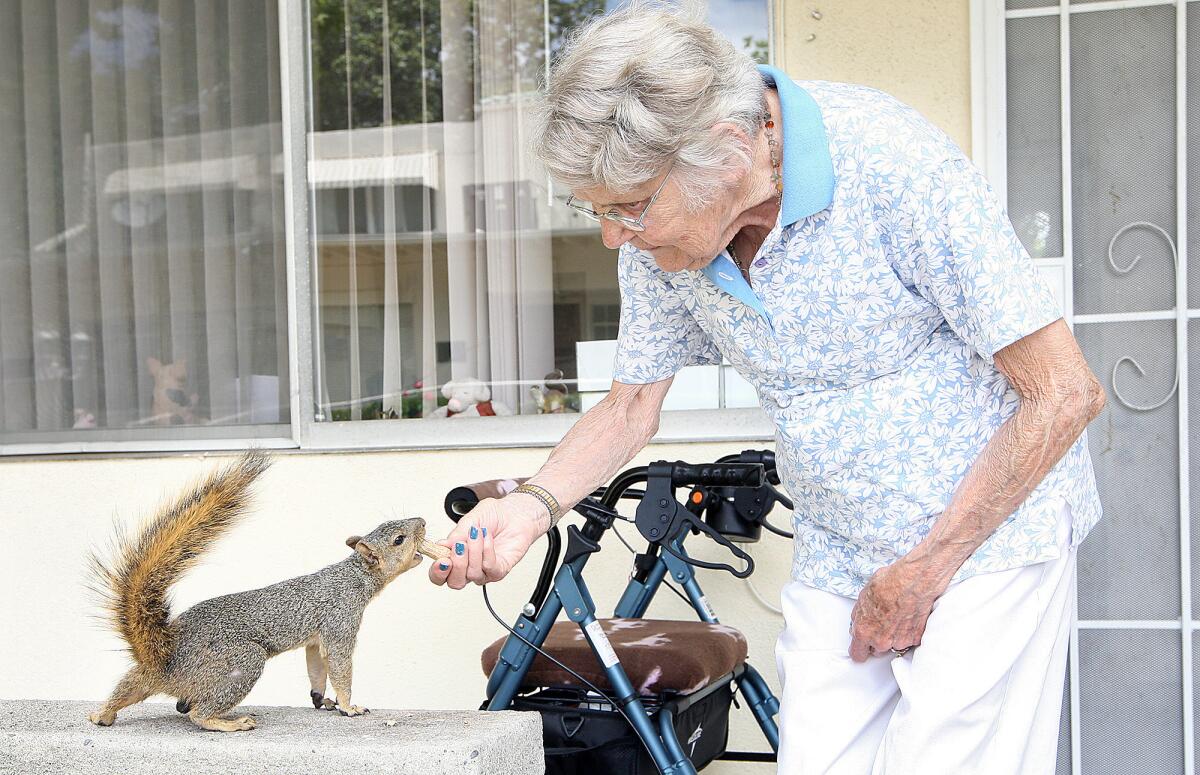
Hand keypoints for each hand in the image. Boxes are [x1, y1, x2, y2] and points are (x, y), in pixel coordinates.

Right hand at [427, 496, 543, 588]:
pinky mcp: (499, 570)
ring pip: (472, 574)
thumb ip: (455, 535)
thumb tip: (441, 546)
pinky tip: (488, 538)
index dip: (437, 572)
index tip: (442, 560)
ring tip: (478, 533)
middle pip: (454, 582)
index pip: (439, 575)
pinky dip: (487, 551)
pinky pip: (489, 568)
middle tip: (460, 546)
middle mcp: (468, 567)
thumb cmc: (493, 516)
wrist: (516, 513)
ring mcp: (484, 571)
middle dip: (456, 564)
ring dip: (474, 551)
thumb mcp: (469, 520)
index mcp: (454, 556)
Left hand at [848, 557, 946, 661]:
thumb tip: (859, 622)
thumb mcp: (863, 596)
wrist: (913, 582)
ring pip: (893, 645)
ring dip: (894, 635)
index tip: (862, 646)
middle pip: (876, 650)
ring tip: (897, 616)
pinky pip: (909, 639)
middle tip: (882, 622)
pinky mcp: (915, 639)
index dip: (859, 649)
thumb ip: (860, 616)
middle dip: (877, 639)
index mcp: (864, 631)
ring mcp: (899, 642)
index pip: (858, 654)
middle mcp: (881, 641)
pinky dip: (908, 632)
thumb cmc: (889, 584)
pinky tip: (907, 616)